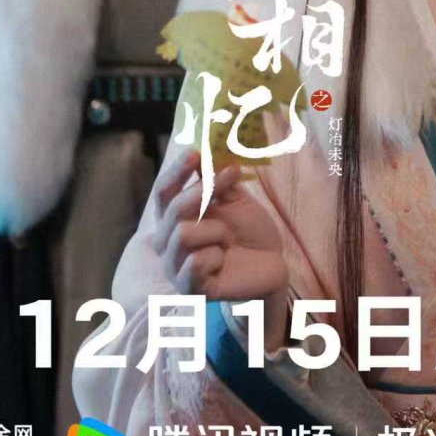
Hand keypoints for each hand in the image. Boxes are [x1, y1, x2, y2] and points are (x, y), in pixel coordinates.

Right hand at [151, 151, 288, 342]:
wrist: (271, 262)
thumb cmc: (248, 229)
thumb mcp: (233, 197)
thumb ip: (215, 177)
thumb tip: (203, 147)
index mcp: (176, 217)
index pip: (163, 192)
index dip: (176, 172)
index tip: (195, 153)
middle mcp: (169, 241)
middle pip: (173, 210)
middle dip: (203, 193)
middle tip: (230, 179)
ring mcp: (176, 266)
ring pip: (183, 235)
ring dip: (215, 231)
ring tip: (228, 239)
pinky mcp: (189, 289)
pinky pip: (194, 263)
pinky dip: (215, 256)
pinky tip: (223, 261)